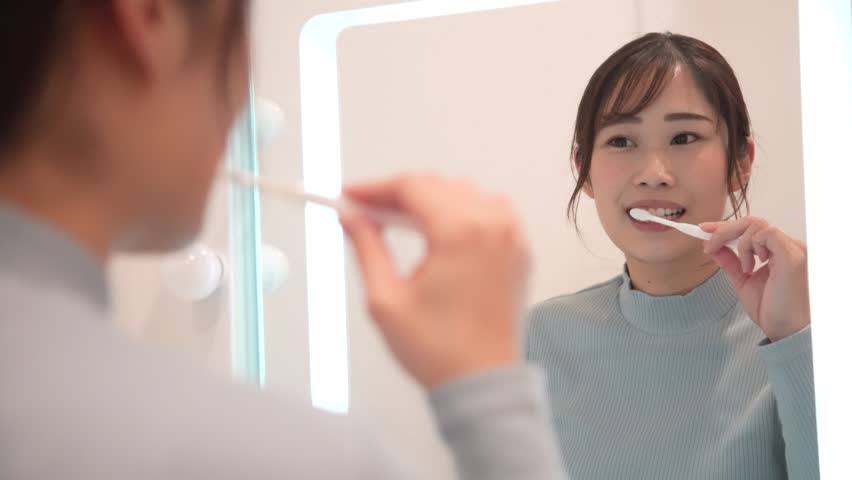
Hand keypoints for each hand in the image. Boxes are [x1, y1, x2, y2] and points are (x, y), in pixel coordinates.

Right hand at [339, 175, 529, 388]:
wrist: (484, 383)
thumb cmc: (439, 350)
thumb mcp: (386, 299)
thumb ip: (367, 248)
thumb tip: (351, 218)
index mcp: (461, 233)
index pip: (411, 187)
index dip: (375, 188)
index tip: (350, 195)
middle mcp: (493, 226)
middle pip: (437, 185)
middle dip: (398, 193)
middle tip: (365, 209)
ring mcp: (512, 236)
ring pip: (464, 193)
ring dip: (430, 199)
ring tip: (396, 220)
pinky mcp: (519, 250)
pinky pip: (488, 211)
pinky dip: (460, 211)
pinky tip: (437, 230)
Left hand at [701, 217, 808, 341]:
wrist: (785, 330)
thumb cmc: (771, 310)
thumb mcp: (743, 281)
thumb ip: (730, 262)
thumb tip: (712, 246)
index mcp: (779, 251)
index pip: (752, 228)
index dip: (725, 226)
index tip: (703, 230)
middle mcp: (789, 246)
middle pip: (752, 221)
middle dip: (723, 229)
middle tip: (707, 244)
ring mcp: (793, 249)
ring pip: (757, 225)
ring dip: (740, 244)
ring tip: (745, 268)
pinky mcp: (793, 255)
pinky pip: (766, 234)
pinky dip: (751, 246)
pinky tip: (752, 266)